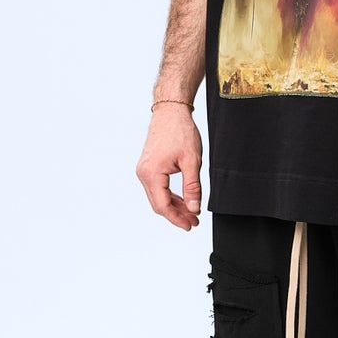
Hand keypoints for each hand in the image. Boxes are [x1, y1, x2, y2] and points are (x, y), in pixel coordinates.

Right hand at [135, 103, 201, 230]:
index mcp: (152, 173)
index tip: (190, 225)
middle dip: (176, 215)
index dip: (177, 219)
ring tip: (191, 213)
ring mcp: (144, 170)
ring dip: (174, 206)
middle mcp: (144, 173)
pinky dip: (169, 196)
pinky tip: (182, 201)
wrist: (171, 111)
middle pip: (158, 204)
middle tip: (193, 222)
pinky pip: (157, 187)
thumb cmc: (180, 131)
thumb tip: (194, 208)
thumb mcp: (192, 162)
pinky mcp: (148, 166)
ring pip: (158, 197)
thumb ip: (192, 187)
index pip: (163, 206)